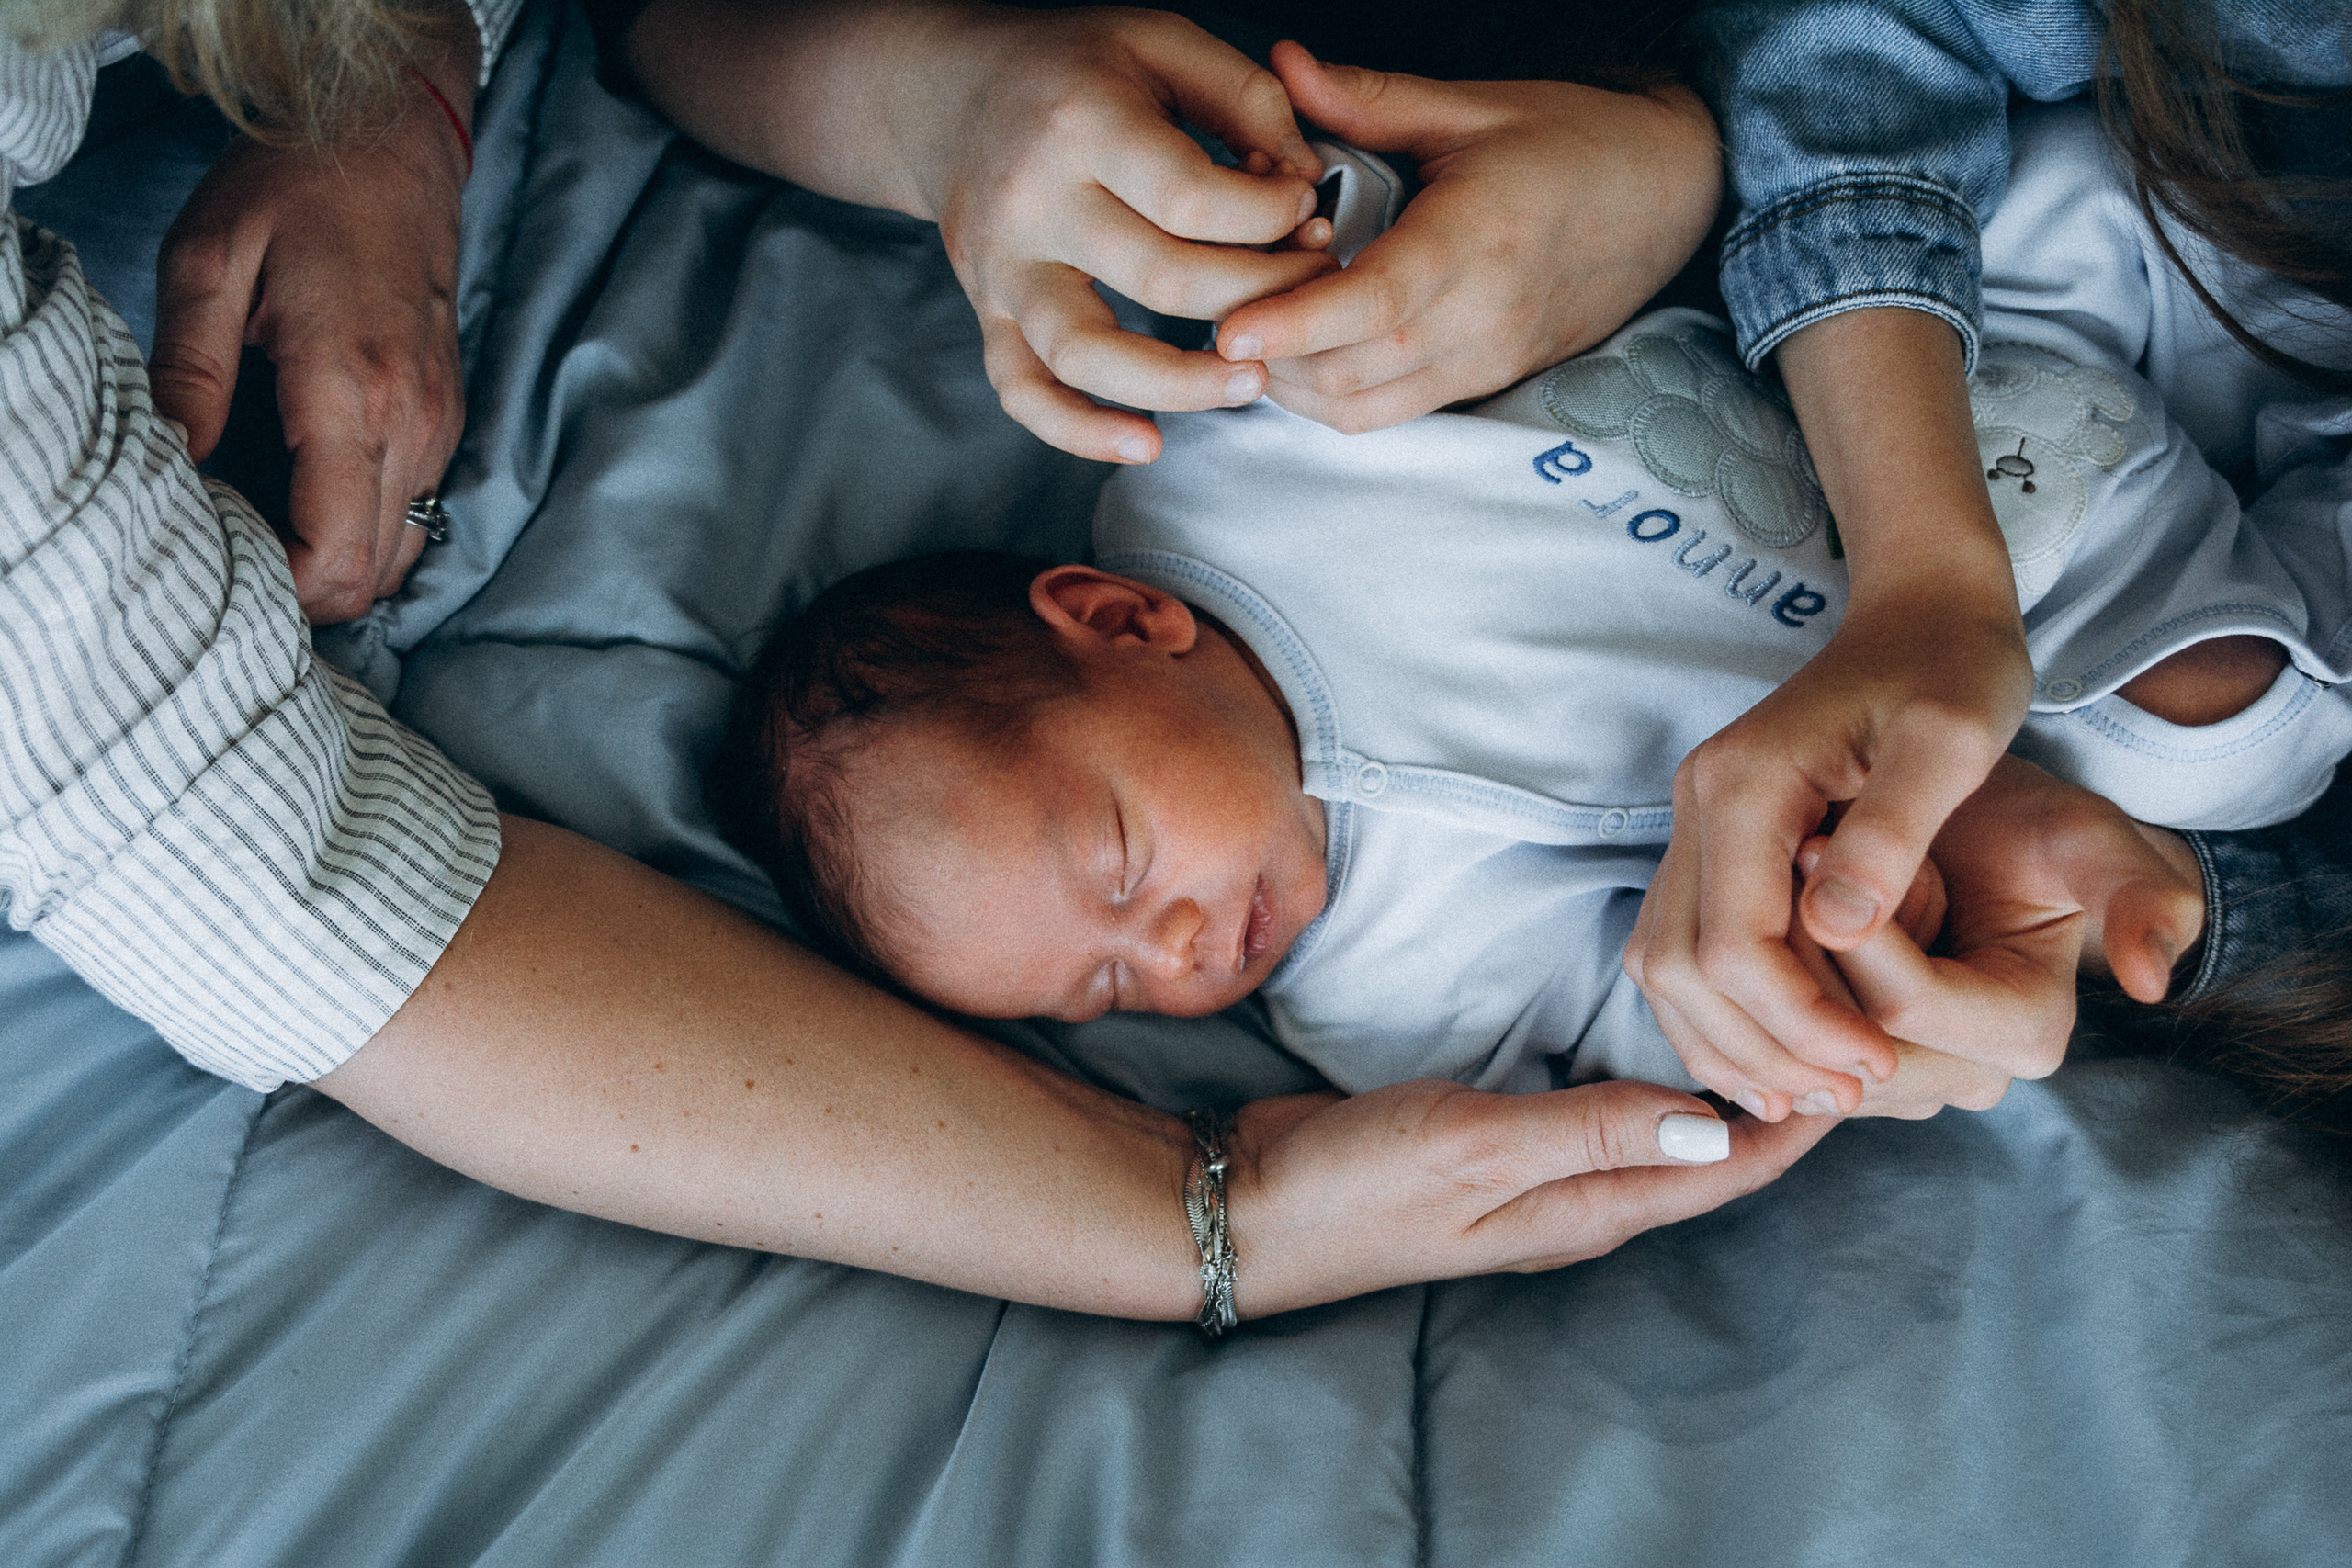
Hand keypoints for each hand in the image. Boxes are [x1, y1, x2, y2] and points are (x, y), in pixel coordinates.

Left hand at [148, 44, 474, 623]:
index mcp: (353, 394)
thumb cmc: (296, 189)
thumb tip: (170, 467)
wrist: (392, 141)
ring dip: (338, 563)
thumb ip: (189, 374)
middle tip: (231, 549)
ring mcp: (441, 425)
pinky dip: (365, 529)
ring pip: (402, 553)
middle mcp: (414, 424)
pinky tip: (307, 494)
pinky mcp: (448, 419)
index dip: (281, 590)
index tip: (222, 561)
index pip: (338, 558)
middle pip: (375, 576)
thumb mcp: (209, 263)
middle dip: (304, 589)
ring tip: (264, 526)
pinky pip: (415, 512)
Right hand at [911, 7, 1341, 461]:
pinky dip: (1080, 433)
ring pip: (1088, 355)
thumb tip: (1304, 183)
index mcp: (1081, 123)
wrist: (949, 94)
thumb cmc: (1072, 69)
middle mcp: (1031, 201)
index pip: (1194, 200)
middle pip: (1162, 280)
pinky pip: (1024, 391)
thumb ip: (1247, 99)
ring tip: (1249, 383)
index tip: (1302, 211)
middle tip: (1307, 293)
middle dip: (1257, 299)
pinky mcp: (988, 312)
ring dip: (1180, 385)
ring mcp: (1002, 267)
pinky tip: (1146, 444)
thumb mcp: (1163, 41)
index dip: (1269, 217)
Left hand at [1213, 42, 1720, 433]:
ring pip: (1364, 407)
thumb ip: (1369, 99)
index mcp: (1474, 237)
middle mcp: (1481, 315)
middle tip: (1220, 310)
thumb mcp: (1472, 106)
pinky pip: (1393, 412)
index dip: (1294, 321)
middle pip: (1351, 369)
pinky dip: (1334, 396)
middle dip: (1272, 356)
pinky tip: (1305, 354)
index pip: (1373, 302)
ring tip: (1254, 336)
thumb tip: (1284, 66)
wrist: (1672, 195)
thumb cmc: (1574, 140)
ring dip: (1295, 385)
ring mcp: (1486, 358)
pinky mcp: (1488, 380)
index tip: (1228, 328)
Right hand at [1226, 1077, 1831, 1316]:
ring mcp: (1540, 1175)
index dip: (1801, 1120)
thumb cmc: (1359, 1182)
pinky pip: (1606, 1113)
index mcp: (1588, 1208)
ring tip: (1775, 1021)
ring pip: (1661, 1134)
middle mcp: (1579, 1199)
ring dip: (1719, 1087)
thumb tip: (1719, 1128)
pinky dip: (1649, 1077)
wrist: (1250, 1204)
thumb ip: (1591, 1131)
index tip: (1866, 1054)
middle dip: (1778, 1099)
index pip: (1728, 1170)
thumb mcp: (1476, 1145)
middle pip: (1709, 1156)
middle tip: (1837, 1021)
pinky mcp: (1502, 1145)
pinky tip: (1652, 1036)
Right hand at [1625, 597, 2033, 1119]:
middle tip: (1848, 1095)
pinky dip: (1720, 1012)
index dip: (1799, 1021)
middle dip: (1760, 1047)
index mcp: (1747, 784)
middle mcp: (1699, 804)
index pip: (1735, 943)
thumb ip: (1893, 831)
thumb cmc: (1953, 668)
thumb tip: (1838, 930)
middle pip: (1682, 967)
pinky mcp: (1712, 842)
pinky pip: (1681, 948)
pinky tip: (1784, 1051)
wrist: (1920, 608)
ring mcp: (1696, 823)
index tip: (1878, 1063)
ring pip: (1664, 966)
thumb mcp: (1953, 740)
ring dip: (1731, 1041)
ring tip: (1816, 1093)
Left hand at [1792, 756, 2205, 1117]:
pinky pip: (1777, 1050)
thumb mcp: (2083, 838)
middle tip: (1790, 848)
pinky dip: (1759, 991)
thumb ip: (2136, 896)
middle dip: (1805, 947)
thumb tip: (2149, 981)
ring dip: (1776, 961)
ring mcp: (1902, 1081)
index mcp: (2029, 1032)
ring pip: (1800, 1046)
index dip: (1856, 929)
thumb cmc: (2021, 826)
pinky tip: (1757, 921)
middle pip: (1843, 1038)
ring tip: (1785, 875)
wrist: (1967, 832)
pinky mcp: (1844, 1066)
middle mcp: (1966, 1077)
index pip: (1905, 1007)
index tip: (1815, 840)